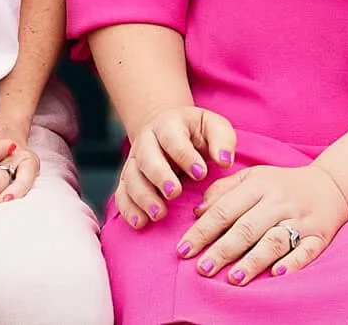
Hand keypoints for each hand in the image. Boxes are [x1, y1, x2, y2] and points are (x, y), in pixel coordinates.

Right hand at [113, 104, 236, 230]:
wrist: (166, 129)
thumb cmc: (196, 132)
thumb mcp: (213, 126)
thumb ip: (222, 139)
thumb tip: (225, 161)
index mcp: (168, 125)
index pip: (173, 139)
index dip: (186, 157)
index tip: (201, 174)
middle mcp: (146, 141)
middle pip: (146, 158)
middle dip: (159, 176)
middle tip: (174, 193)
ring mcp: (134, 160)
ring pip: (131, 178)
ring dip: (143, 197)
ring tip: (159, 214)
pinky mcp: (128, 179)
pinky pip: (121, 194)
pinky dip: (128, 209)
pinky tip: (140, 223)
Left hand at [178, 161, 347, 284]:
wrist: (332, 185)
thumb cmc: (282, 185)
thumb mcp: (253, 177)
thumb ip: (224, 191)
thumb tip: (197, 212)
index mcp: (259, 185)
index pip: (225, 209)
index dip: (202, 231)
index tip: (183, 250)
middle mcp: (278, 201)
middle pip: (246, 227)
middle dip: (222, 250)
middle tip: (202, 269)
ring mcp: (300, 219)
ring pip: (274, 240)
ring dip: (253, 260)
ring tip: (233, 278)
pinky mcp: (320, 235)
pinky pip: (307, 250)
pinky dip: (293, 262)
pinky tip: (277, 274)